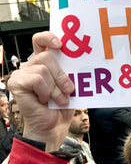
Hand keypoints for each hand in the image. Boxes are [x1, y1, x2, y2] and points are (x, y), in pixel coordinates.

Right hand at [7, 31, 74, 151]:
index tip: (60, 44)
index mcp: (44, 62)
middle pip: (47, 57)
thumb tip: (82, 57)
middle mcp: (31, 65)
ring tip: (59, 99)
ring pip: (43, 69)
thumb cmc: (63, 105)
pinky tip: (44, 100)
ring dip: (55, 87)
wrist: (54, 126)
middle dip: (61, 75)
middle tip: (70, 89)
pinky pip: (36, 79)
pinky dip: (45, 91)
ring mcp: (22, 74)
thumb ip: (70, 69)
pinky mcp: (16, 84)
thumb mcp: (71, 83)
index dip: (48, 37)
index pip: (41, 40)